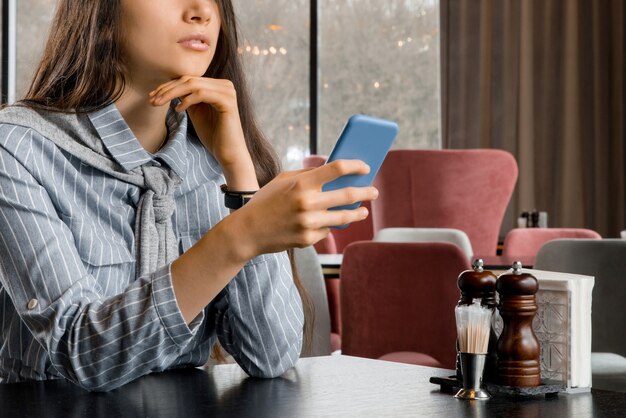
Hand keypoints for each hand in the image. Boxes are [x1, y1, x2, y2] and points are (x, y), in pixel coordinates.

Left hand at [150, 76, 250, 169]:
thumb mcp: (196, 112)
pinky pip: (201, 94)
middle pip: (190, 80)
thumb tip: (170, 87)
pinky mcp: (227, 101)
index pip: (189, 79)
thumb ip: (187, 98)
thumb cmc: (213, 135)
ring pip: (193, 85)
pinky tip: (178, 110)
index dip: (168, 86)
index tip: (153, 96)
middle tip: (152, 99)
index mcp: (218, 86)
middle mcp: (225, 85)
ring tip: (159, 103)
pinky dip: (187, 100)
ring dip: (172, 93)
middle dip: (167, 89)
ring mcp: (228, 92)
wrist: (228, 153)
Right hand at [231, 159, 378, 258]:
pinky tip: (323, 223)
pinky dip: (327, 225)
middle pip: (348, 195)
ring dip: (358, 213)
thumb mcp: (283, 180)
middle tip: (374, 191)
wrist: (248, 231)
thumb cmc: (266, 201)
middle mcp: (307, 203)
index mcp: (302, 183)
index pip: (337, 169)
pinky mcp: (308, 239)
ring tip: (364, 210)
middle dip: (366, 192)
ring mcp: (309, 223)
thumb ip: (308, 175)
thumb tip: (334, 172)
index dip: (355, 166)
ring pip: (344, 217)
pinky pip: (326, 230)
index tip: (366, 167)